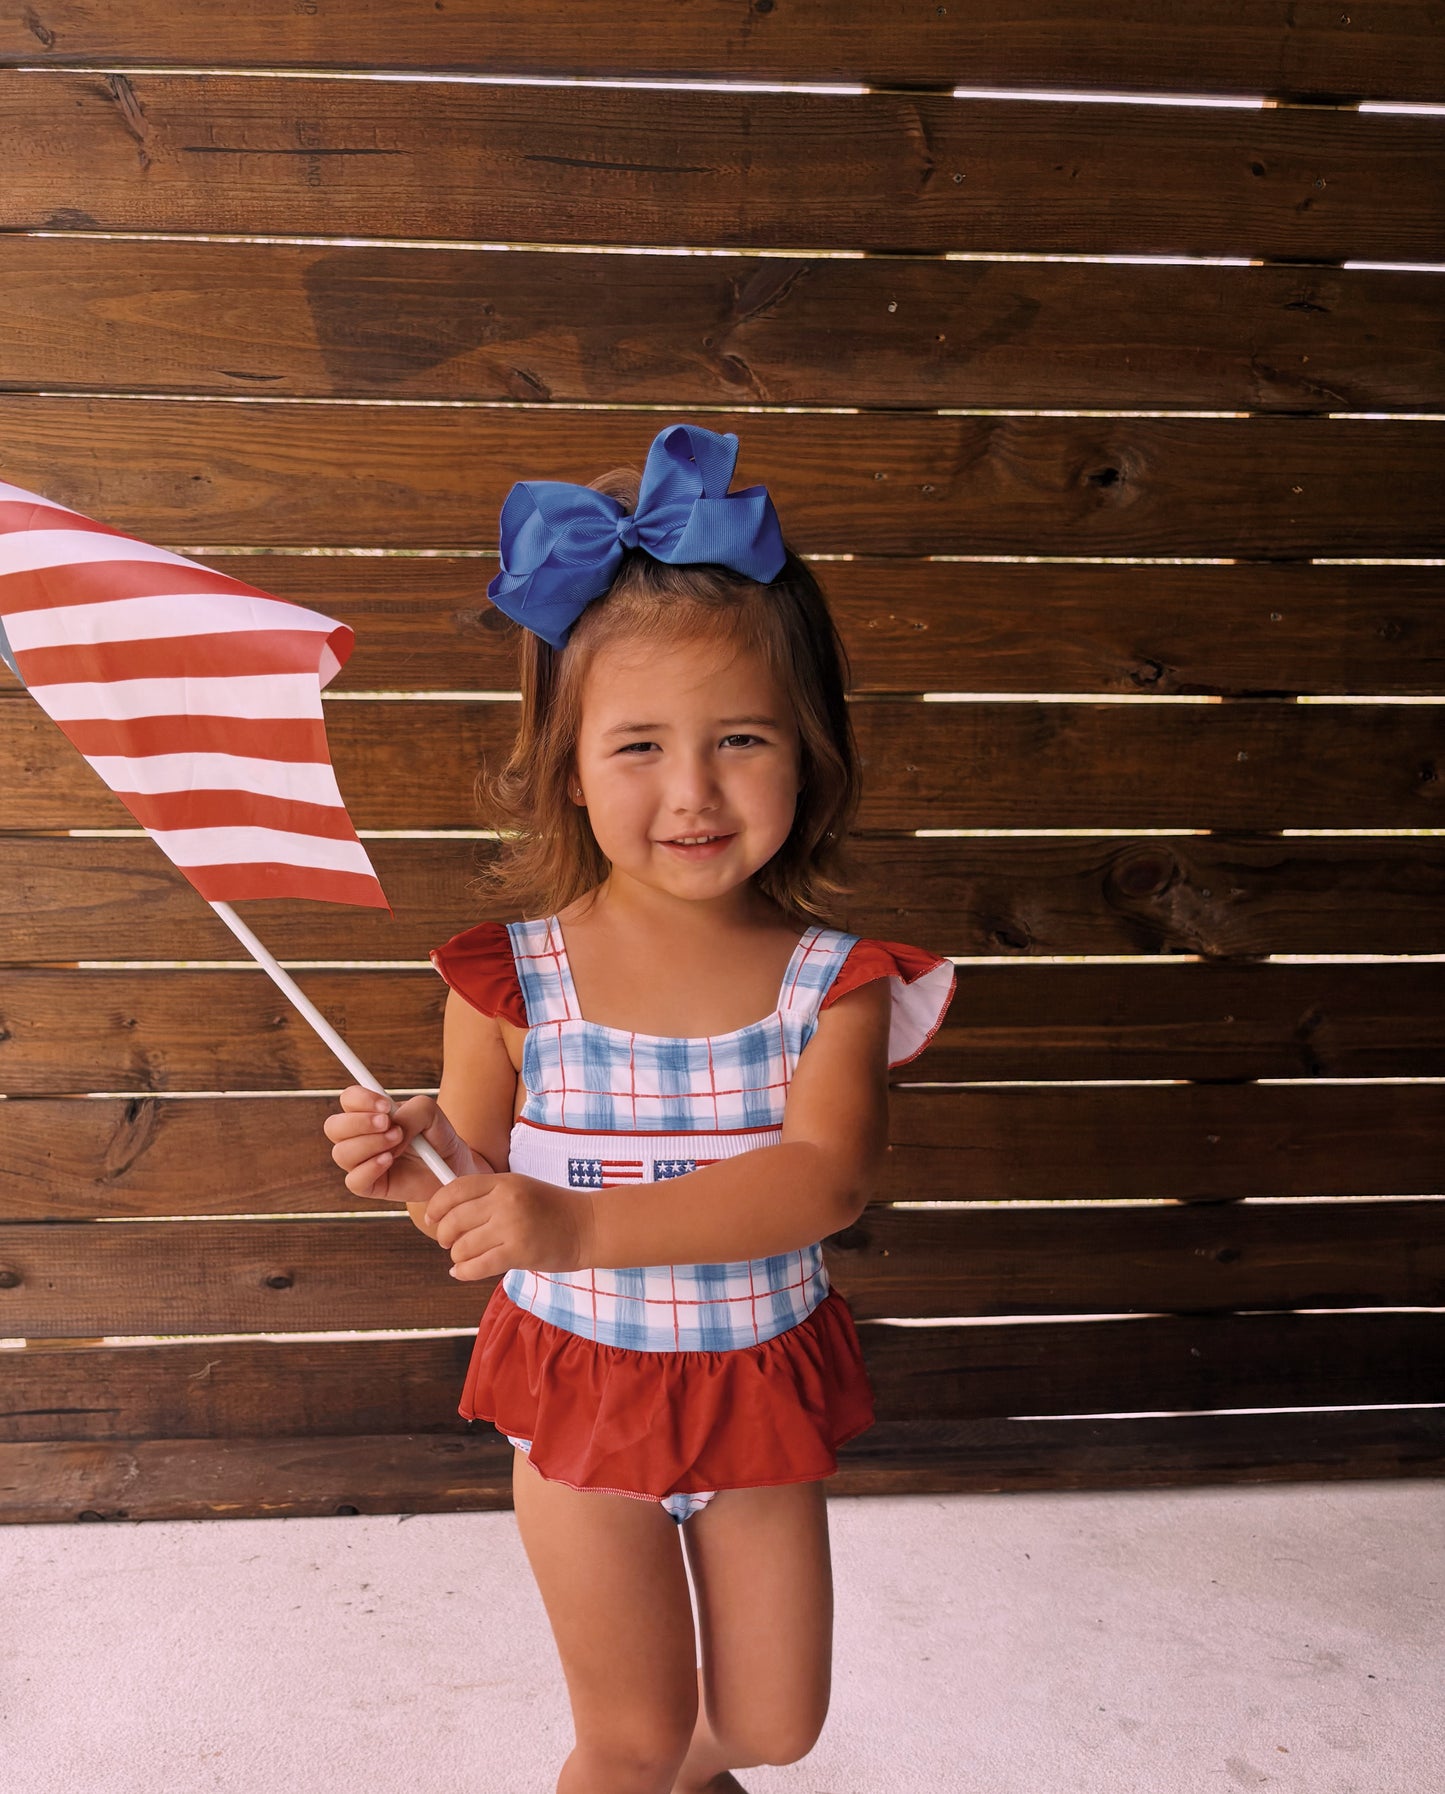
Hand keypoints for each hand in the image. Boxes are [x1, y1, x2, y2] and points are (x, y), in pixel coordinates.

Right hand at [323, 1084, 478, 1204]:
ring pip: (341, 1153)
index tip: (386, 1105)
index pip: (348, 1100)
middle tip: (388, 1124)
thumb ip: (410, 1113)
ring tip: (398, 1141)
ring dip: (370, 1144)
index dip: (360, 1099)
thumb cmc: (436, 1134)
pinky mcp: (370, 1186)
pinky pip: (353, 1180)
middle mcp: (359, 1137)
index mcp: (368, 1113)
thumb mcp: (430, 1113)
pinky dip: (370, 1168)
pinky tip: (389, 1161)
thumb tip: (391, 1129)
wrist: (452, 1164)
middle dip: (360, 1123)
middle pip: (333, 1127)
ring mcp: (361, 1163)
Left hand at [425, 1171, 596, 1281]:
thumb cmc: (553, 1209)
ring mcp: (512, 1227)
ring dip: (457, 1256)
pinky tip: (462, 1271)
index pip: (455, 1189)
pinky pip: (477, 1266)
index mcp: (504, 1181)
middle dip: (443, 1236)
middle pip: (454, 1220)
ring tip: (463, 1258)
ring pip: (463, 1246)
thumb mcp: (520, 1188)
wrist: (587, 1227)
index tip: (431, 1217)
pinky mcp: (519, 1253)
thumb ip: (488, 1195)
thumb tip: (448, 1212)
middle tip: (447, 1243)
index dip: (437, 1206)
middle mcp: (505, 1201)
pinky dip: (463, 1272)